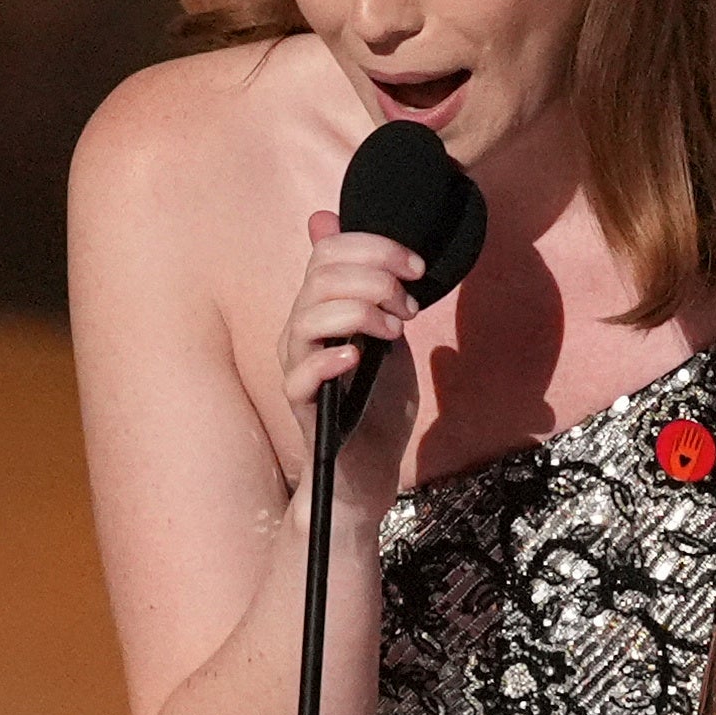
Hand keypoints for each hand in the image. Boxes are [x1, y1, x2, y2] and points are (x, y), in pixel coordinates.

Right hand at [279, 209, 425, 516]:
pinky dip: (330, 359)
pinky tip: (358, 358)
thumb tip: (374, 248)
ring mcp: (298, 366)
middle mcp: (302, 330)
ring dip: (361, 313)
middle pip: (321, 277)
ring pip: (308, 317)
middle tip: (409, 307)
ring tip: (395, 332)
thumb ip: (379, 290)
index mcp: (320, 306)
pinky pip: (301, 374)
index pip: (328, 252)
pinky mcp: (302, 404)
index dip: (375, 248)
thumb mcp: (389, 333)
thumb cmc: (377, 400)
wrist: (371, 466)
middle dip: (376, 279)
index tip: (417, 269)